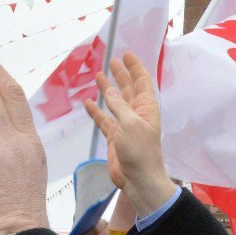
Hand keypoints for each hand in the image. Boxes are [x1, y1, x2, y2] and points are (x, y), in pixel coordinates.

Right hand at [84, 53, 175, 217]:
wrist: (139, 180)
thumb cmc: (140, 152)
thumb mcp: (130, 124)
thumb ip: (119, 105)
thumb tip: (110, 89)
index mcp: (146, 108)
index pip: (141, 82)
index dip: (135, 68)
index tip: (127, 54)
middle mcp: (137, 114)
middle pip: (128, 89)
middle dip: (121, 75)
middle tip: (111, 61)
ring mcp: (125, 126)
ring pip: (115, 102)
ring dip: (108, 89)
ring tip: (99, 76)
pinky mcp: (115, 137)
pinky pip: (104, 120)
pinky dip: (96, 111)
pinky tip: (88, 103)